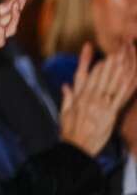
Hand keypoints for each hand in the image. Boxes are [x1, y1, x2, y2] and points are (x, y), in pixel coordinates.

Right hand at [61, 41, 136, 155]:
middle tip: (116, 48)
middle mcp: (90, 97)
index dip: (88, 60)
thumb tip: (66, 86)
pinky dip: (127, 86)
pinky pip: (121, 97)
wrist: (77, 147)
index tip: (90, 47)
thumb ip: (67, 97)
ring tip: (125, 56)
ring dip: (120, 69)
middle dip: (109, 61)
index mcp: (78, 96)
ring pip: (112, 83)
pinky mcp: (111, 113)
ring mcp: (102, 105)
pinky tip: (132, 77)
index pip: (84, 73)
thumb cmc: (69, 131)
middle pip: (101, 75)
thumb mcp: (64, 113)